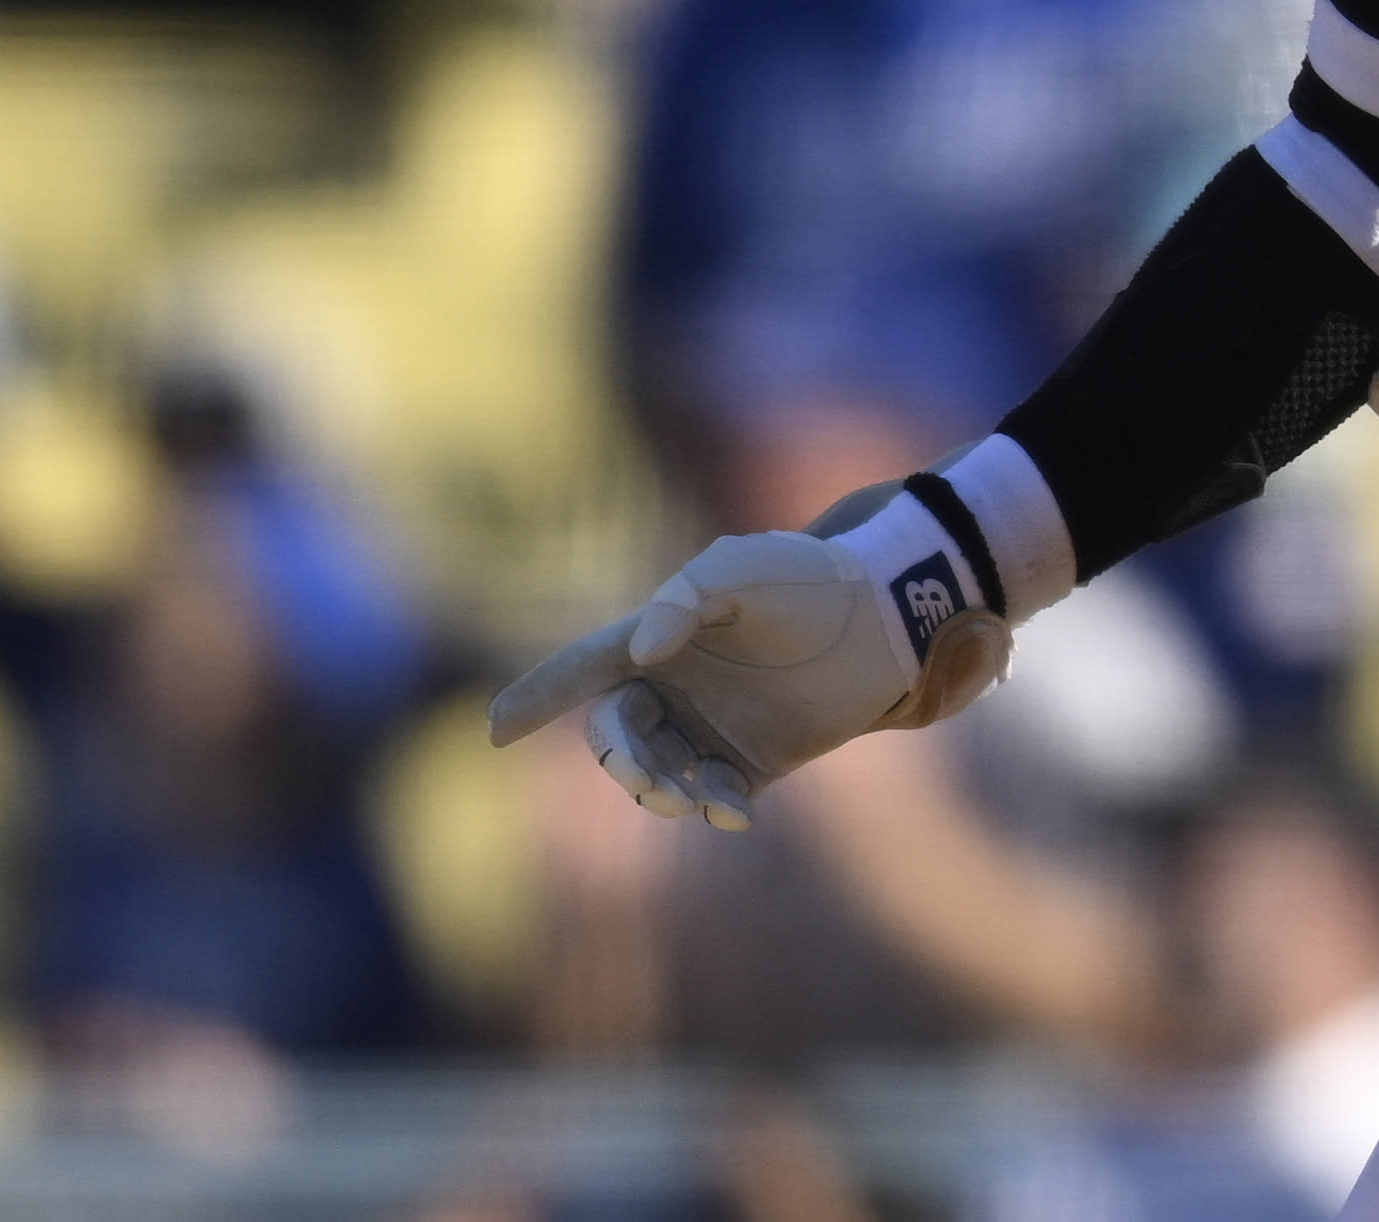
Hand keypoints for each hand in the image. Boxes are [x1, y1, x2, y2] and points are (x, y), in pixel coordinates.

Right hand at [487, 508, 1006, 827]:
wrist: (885, 619)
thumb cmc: (808, 581)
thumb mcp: (741, 567)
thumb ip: (684, 597)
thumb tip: (642, 655)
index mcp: (656, 636)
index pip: (580, 669)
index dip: (536, 697)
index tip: (494, 732)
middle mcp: (673, 686)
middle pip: (613, 737)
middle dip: (622, 764)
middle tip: (652, 782)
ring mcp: (709, 727)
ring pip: (655, 777)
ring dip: (663, 794)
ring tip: (700, 799)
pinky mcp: (751, 762)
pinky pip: (707, 798)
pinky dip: (710, 808)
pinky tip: (735, 811)